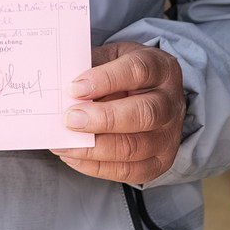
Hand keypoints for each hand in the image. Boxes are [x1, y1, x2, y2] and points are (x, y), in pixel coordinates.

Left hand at [53, 42, 184, 184]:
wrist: (151, 95)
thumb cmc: (124, 75)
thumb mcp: (112, 57)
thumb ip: (90, 66)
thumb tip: (59, 84)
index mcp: (161, 68)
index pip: (138, 71)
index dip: (105, 79)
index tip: (74, 88)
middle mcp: (171, 102)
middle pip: (144, 114)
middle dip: (104, 119)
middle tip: (70, 119)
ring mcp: (169, 135)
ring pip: (136, 147)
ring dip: (95, 148)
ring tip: (64, 143)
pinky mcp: (160, 162)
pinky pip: (129, 172)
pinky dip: (97, 167)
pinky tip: (74, 156)